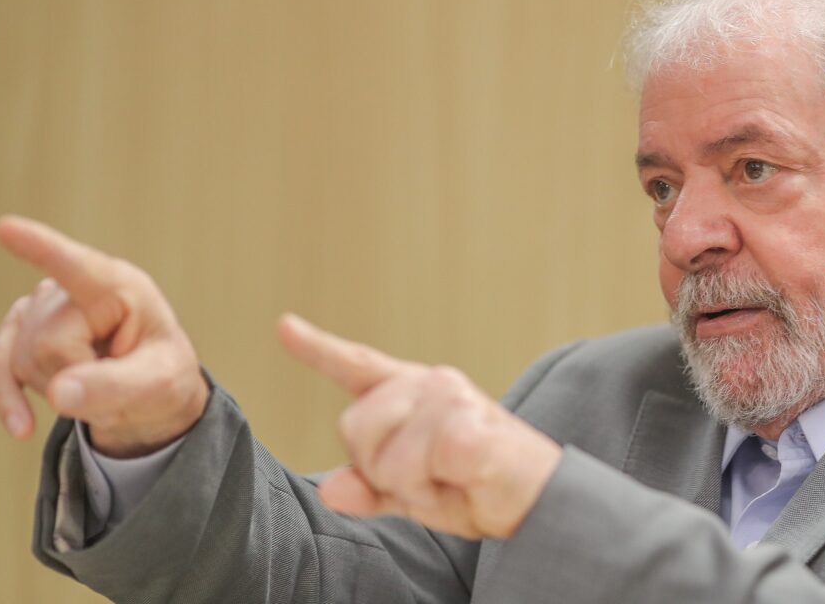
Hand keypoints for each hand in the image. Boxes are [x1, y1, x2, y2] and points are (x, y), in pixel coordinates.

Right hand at [0, 216, 207, 456]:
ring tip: (94, 377)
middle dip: (74, 376)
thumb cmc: (161, 375)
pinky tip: (23, 427)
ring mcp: (44, 306)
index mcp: (120, 288)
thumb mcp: (158, 385)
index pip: (77, 267)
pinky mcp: (22, 328)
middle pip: (47, 344)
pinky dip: (8, 397)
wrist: (148, 392)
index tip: (8, 228)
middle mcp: (76, 289)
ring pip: (21, 358)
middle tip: (113, 377)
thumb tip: (58, 394)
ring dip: (54, 385)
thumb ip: (115, 387)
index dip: (42, 248)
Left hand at [278, 314, 562, 539]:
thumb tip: (331, 490)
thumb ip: (369, 488)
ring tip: (448, 479)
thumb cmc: (476, 487)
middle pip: (354, 426)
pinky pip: (414, 468)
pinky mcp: (468, 425)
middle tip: (427, 478)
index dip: (317, 348)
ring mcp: (450, 398)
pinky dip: (432, 491)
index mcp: (413, 392)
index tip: (285, 326)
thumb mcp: (413, 492)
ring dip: (409, 484)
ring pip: (382, 454)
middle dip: (378, 467)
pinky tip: (462, 479)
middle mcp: (430, 382)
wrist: (539, 499)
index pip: (358, 366)